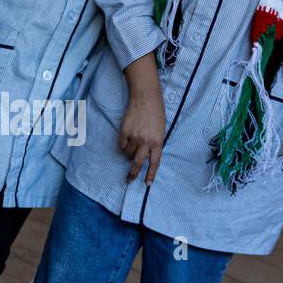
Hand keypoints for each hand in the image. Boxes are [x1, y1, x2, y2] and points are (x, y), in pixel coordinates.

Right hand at [119, 56, 165, 183]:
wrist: (145, 98)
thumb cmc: (156, 113)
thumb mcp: (160, 130)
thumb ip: (155, 144)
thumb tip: (145, 156)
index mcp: (158, 142)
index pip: (154, 162)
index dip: (150, 174)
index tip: (147, 184)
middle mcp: (146, 142)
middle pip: (137, 163)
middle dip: (133, 174)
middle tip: (129, 180)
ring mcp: (134, 137)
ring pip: (128, 153)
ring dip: (129, 152)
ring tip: (133, 142)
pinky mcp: (124, 132)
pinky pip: (121, 145)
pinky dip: (123, 144)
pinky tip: (127, 136)